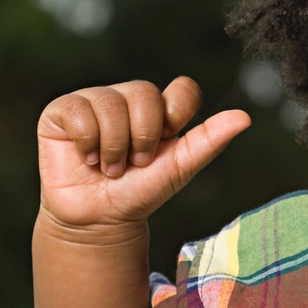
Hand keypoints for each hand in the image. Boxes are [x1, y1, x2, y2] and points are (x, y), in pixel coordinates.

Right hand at [36, 76, 250, 232]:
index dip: (176, 115)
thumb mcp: (179, 168)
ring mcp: (94, 100)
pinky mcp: (62, 110)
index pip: (183, 88)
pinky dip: (87, 141)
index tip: (166, 143)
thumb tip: (245, 117)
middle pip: (145, 93)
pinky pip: (79, 110)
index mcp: (160, 108)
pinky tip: (87, 158)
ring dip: (113, 146)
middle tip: (134, 163)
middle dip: (142, 137)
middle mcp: (128, 97)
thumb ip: (209, 141)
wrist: (98, 219)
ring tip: (109, 167)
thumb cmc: (140, 192)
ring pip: (111, 104)